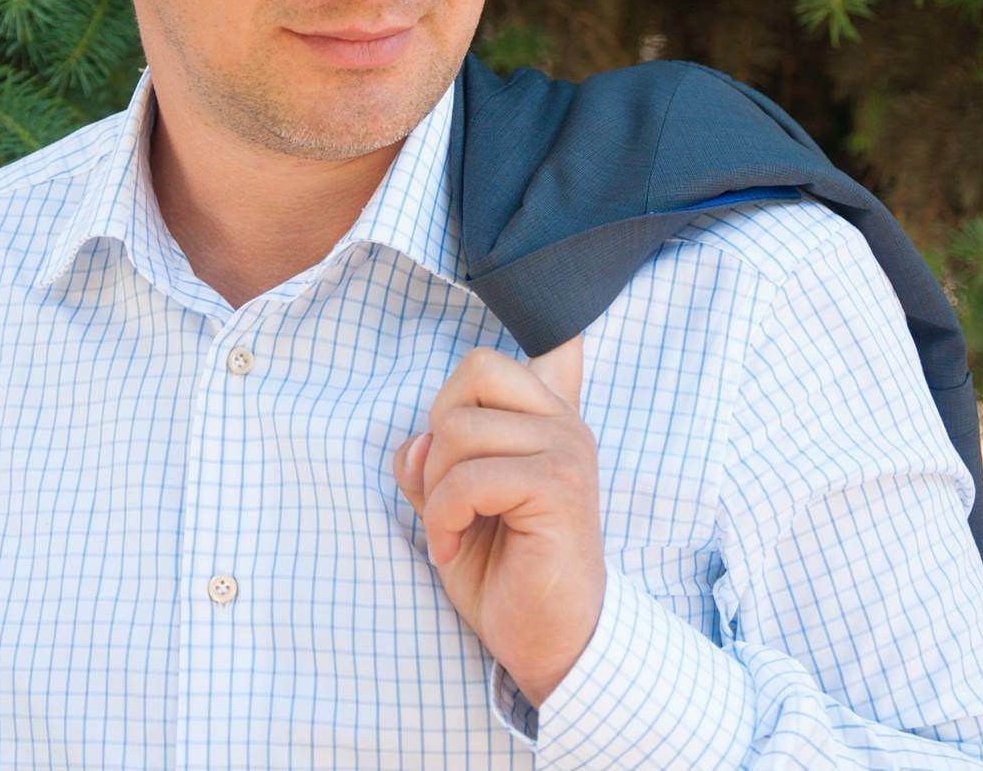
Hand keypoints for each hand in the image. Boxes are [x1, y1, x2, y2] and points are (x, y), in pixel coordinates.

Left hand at [392, 334, 605, 708]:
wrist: (551, 646)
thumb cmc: (504, 573)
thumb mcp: (452, 504)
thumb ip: (432, 460)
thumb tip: (417, 438)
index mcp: (547, 418)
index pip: (551, 344)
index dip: (544, 337)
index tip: (551, 344)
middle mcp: (563, 424)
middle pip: (474, 370)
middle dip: (438, 433)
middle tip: (447, 495)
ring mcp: (566, 450)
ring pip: (458, 425)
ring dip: (435, 488)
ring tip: (450, 531)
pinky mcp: (558, 487)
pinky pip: (468, 478)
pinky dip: (443, 517)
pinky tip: (453, 549)